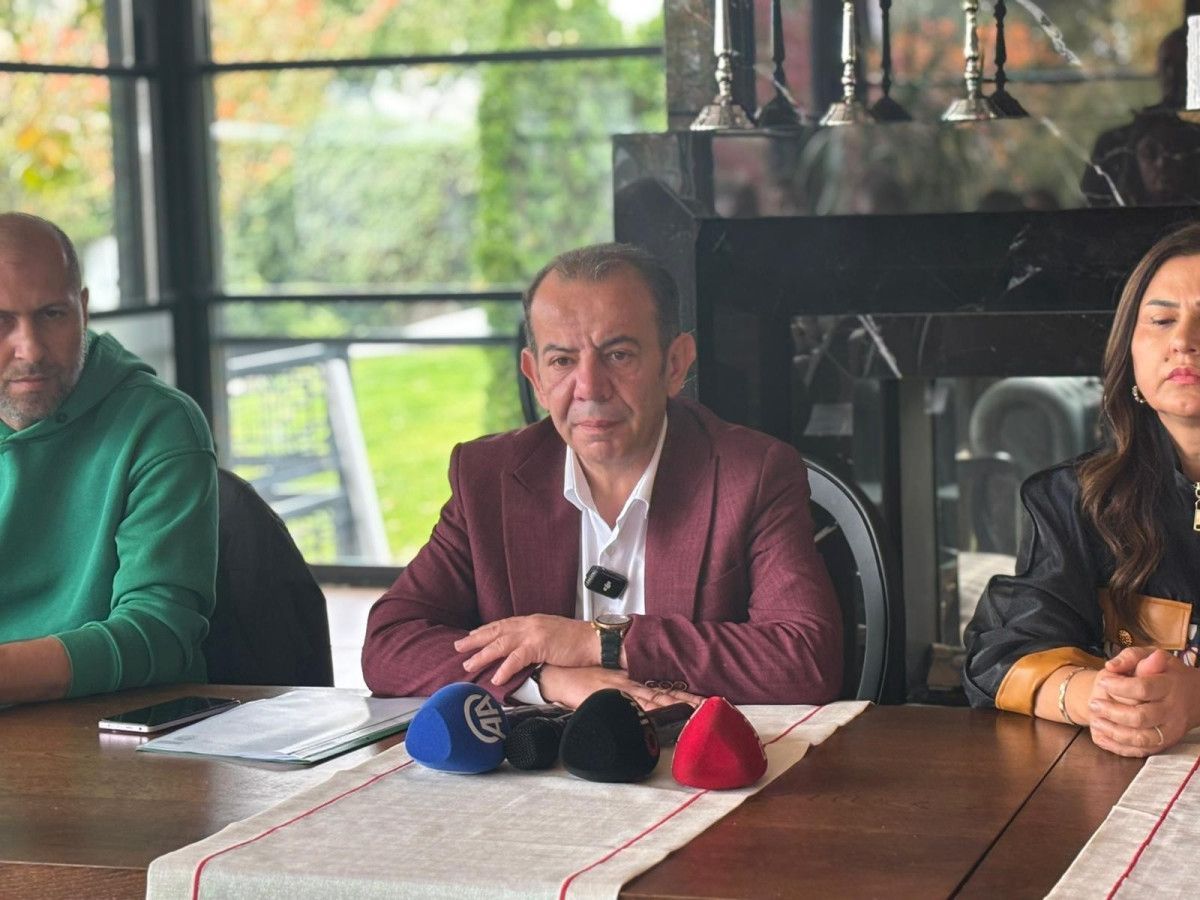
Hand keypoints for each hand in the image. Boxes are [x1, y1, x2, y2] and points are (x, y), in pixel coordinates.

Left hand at [454, 615, 597, 684]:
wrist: (595, 640)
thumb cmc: (578, 642)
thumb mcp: (552, 636)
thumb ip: (536, 641)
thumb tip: (524, 653)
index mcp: (532, 621)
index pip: (504, 624)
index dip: (486, 630)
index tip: (472, 636)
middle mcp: (529, 624)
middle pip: (496, 631)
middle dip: (475, 639)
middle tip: (458, 647)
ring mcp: (534, 633)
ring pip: (501, 643)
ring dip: (483, 655)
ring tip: (469, 665)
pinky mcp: (540, 645)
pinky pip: (516, 658)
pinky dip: (504, 668)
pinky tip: (496, 678)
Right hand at [536, 664, 703, 710]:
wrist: (554, 675)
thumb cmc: (576, 679)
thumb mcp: (603, 684)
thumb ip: (621, 693)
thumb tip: (640, 707)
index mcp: (629, 682)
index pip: (662, 690)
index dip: (684, 696)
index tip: (705, 701)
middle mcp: (628, 685)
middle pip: (664, 695)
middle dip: (688, 702)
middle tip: (711, 707)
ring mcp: (619, 692)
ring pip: (653, 700)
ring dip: (675, 706)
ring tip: (696, 711)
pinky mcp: (607, 698)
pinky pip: (631, 707)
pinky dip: (647, 712)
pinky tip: (661, 716)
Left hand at [1088, 649, 1199, 756]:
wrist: (1195, 696)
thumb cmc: (1165, 672)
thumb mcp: (1151, 655)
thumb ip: (1131, 656)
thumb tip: (1111, 666)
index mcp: (1169, 686)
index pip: (1143, 689)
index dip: (1119, 687)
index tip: (1102, 682)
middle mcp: (1172, 710)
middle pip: (1140, 717)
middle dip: (1112, 712)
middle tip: (1093, 704)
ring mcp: (1170, 730)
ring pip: (1141, 739)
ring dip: (1114, 732)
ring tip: (1095, 721)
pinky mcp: (1166, 743)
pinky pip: (1142, 751)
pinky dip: (1119, 747)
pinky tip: (1102, 736)